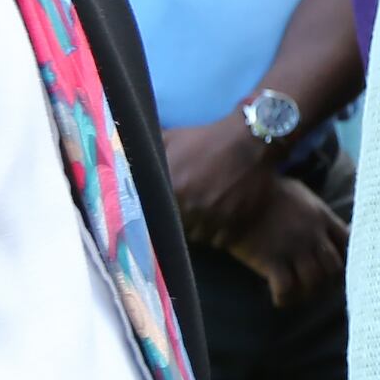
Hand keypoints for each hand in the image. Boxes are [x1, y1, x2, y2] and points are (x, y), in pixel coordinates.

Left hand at [161, 112, 275, 237]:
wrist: (249, 140)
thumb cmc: (207, 139)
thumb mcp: (173, 137)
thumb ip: (150, 151)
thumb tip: (130, 159)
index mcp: (173, 187)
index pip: (157, 216)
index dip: (160, 214)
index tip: (164, 211)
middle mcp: (191, 206)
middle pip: (177, 230)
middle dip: (179, 223)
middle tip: (184, 214)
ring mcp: (215, 217)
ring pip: (198, 238)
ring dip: (198, 231)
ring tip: (200, 221)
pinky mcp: (236, 222)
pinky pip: (219, 242)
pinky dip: (217, 236)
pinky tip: (217, 224)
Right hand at [220, 174, 345, 306]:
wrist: (236, 193)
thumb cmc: (266, 191)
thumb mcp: (300, 193)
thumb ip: (316, 210)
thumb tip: (328, 224)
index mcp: (321, 216)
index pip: (348, 243)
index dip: (346, 258)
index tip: (335, 267)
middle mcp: (312, 234)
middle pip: (334, 268)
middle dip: (328, 282)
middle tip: (316, 287)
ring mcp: (293, 248)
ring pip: (314, 282)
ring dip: (308, 293)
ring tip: (298, 294)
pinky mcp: (271, 260)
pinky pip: (286, 288)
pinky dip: (285, 298)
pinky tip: (279, 299)